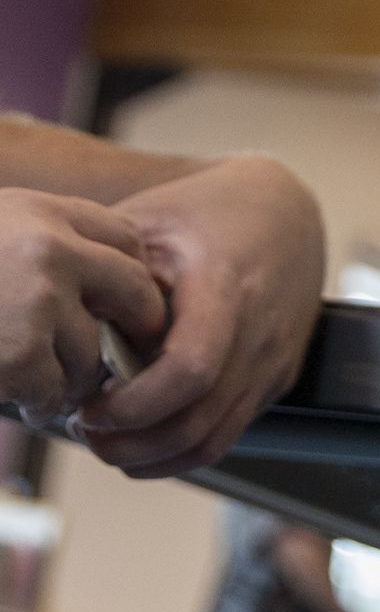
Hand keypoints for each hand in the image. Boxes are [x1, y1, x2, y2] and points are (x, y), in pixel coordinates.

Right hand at [0, 189, 165, 422]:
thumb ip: (41, 252)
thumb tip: (97, 294)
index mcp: (39, 211)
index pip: (124, 238)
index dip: (127, 278)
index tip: (116, 305)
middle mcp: (47, 247)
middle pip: (135, 294)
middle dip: (128, 332)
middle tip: (104, 357)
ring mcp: (38, 298)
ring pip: (92, 353)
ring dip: (65, 376)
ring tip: (20, 369)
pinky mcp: (22, 352)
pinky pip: (55, 390)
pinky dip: (33, 400)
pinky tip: (7, 389)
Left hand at [77, 157, 324, 476]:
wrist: (284, 213)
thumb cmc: (207, 215)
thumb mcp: (148, 226)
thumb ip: (110, 280)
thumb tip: (67, 336)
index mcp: (227, 286)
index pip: (190, 370)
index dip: (134, 405)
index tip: (89, 405)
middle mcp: (261, 332)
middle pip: (196, 421)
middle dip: (131, 442)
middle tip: (86, 430)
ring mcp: (274, 360)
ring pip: (213, 441)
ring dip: (152, 456)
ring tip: (108, 440)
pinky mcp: (277, 378)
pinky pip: (229, 433)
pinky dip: (180, 450)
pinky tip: (145, 436)